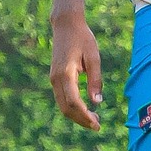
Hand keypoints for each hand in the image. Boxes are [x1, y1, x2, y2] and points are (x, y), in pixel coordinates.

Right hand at [50, 9, 103, 130]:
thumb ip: (95, 79)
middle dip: (81, 120)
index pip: (74, 102)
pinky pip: (62, 98)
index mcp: (66, 73)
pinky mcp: (55, 78)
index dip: (84, 115)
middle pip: (66, 108)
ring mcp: (53, 79)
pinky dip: (72, 108)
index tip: (96, 123)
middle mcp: (56, 79)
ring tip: (93, 119)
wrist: (66, 25)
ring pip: (63, 106)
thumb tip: (97, 102)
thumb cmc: (83, 38)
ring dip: (77, 116)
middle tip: (97, 125)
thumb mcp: (94, 57)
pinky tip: (85, 109)